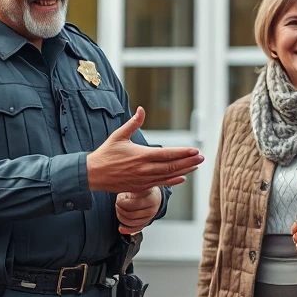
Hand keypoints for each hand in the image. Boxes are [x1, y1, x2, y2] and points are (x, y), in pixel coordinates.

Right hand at [87, 107, 202, 192]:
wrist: (94, 174)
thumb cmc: (106, 153)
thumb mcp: (119, 135)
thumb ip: (133, 123)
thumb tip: (142, 109)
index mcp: (141, 155)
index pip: (168, 154)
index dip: (183, 152)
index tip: (195, 150)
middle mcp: (145, 169)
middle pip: (172, 166)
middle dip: (189, 161)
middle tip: (202, 158)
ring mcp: (144, 179)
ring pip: (169, 176)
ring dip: (184, 171)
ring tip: (196, 166)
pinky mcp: (141, 186)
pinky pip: (160, 184)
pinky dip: (173, 181)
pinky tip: (182, 178)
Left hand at [116, 188, 161, 234]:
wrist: (155, 195)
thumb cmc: (146, 189)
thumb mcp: (141, 186)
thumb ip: (131, 190)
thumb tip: (121, 198)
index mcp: (152, 199)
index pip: (136, 204)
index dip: (124, 202)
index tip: (118, 199)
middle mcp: (152, 210)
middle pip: (132, 215)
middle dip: (121, 210)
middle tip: (117, 203)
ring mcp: (149, 218)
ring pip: (132, 222)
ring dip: (122, 218)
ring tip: (118, 210)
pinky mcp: (146, 223)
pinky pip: (135, 229)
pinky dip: (127, 229)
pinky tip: (121, 228)